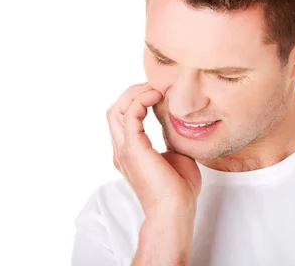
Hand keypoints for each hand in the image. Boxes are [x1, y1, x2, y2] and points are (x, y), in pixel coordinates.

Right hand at [106, 82, 200, 214]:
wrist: (176, 208)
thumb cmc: (179, 188)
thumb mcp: (175, 155)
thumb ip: (169, 138)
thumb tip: (176, 123)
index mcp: (130, 152)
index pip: (122, 118)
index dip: (136, 100)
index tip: (158, 92)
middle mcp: (122, 150)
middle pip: (114, 110)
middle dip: (133, 92)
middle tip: (155, 86)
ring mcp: (124, 149)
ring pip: (116, 109)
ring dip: (135, 93)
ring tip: (155, 89)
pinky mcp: (133, 148)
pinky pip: (129, 114)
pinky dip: (141, 100)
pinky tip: (156, 96)